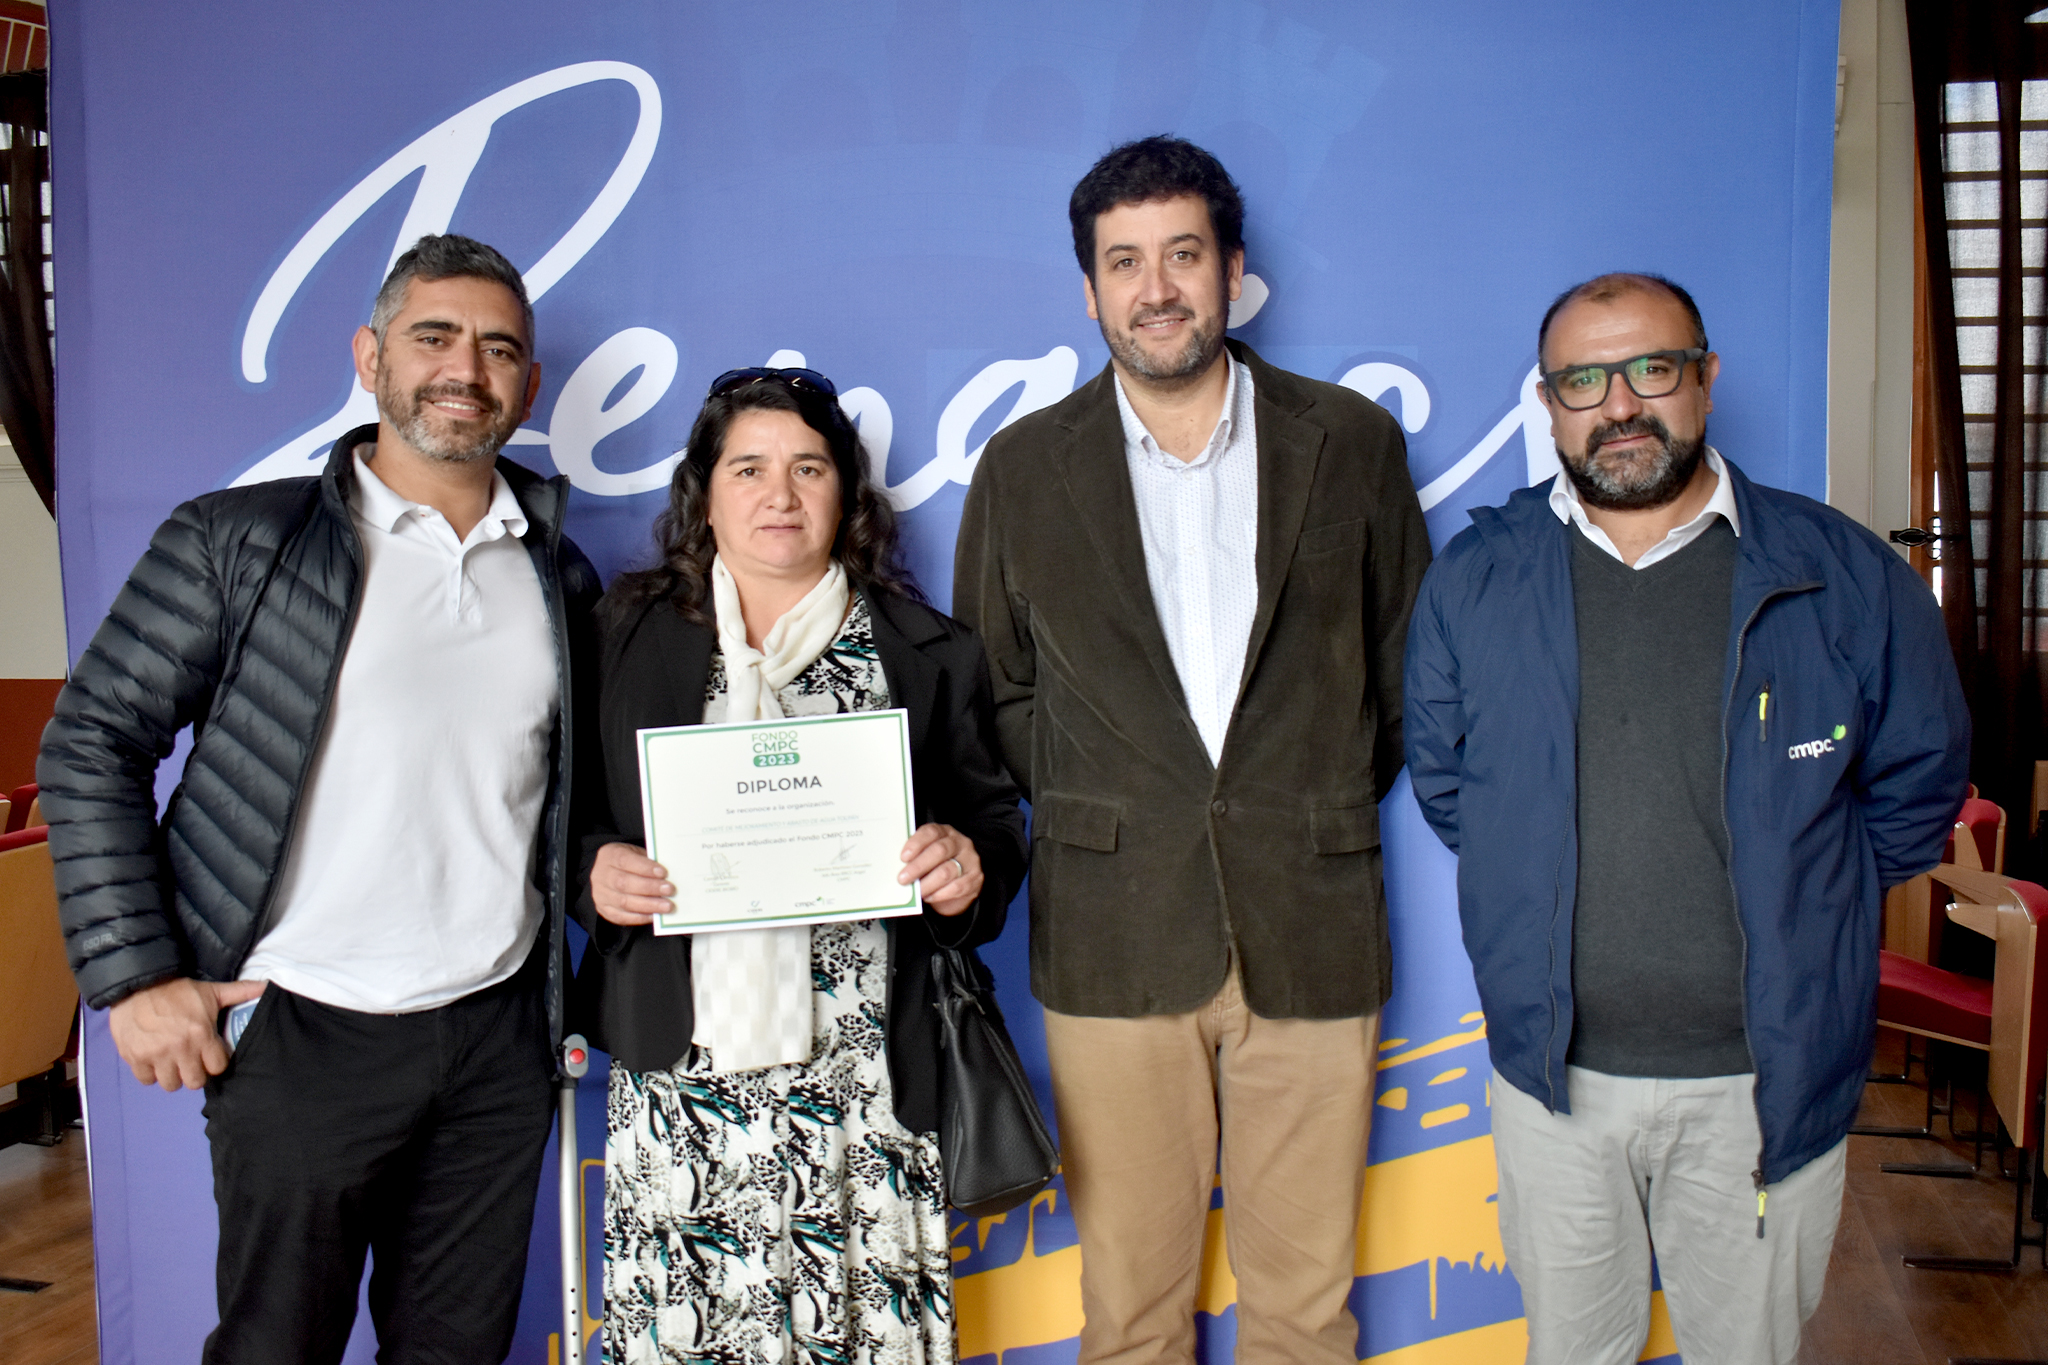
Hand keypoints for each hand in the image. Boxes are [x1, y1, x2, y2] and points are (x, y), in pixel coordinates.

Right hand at [108, 977, 265, 1091]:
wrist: (138, 984)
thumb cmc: (178, 990)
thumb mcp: (212, 991)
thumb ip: (239, 992)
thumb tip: (267, 986)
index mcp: (201, 1034)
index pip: (217, 1067)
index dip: (215, 1062)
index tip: (210, 1055)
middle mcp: (180, 1048)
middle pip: (194, 1082)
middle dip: (195, 1073)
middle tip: (191, 1061)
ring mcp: (156, 1055)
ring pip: (171, 1084)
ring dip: (173, 1075)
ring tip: (173, 1061)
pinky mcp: (135, 1058)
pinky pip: (147, 1080)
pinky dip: (150, 1072)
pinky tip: (154, 1059)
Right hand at [592, 842, 671, 926]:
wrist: (603, 873)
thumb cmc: (625, 863)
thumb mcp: (634, 853)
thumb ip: (647, 861)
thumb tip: (667, 874)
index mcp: (610, 856)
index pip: (625, 861)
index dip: (645, 868)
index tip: (663, 872)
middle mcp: (602, 876)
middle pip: (624, 883)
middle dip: (650, 887)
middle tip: (669, 890)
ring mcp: (602, 895)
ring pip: (624, 902)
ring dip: (649, 905)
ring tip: (666, 906)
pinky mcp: (605, 910)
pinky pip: (622, 917)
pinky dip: (640, 917)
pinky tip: (654, 915)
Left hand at [899, 823, 982, 916]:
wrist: (959, 884)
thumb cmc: (937, 867)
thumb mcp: (927, 856)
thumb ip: (915, 857)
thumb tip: (897, 867)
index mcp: (945, 832)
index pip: (931, 832)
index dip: (916, 843)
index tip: (903, 857)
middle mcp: (960, 843)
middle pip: (939, 851)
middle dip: (918, 866)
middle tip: (903, 879)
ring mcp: (970, 860)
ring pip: (947, 871)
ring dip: (928, 883)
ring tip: (916, 891)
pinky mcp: (975, 878)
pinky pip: (957, 887)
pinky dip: (940, 894)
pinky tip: (929, 896)